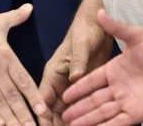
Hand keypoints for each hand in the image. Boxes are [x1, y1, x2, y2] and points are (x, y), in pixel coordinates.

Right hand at [41, 0, 111, 117]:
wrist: (100, 27)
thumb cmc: (86, 31)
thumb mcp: (81, 44)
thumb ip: (78, 61)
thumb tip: (75, 77)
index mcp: (54, 72)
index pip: (44, 97)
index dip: (42, 114)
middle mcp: (61, 83)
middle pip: (53, 110)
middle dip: (54, 124)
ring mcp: (73, 88)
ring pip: (66, 112)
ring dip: (67, 124)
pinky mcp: (86, 90)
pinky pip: (81, 108)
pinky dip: (82, 119)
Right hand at [61, 10, 142, 125]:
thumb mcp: (136, 36)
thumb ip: (116, 27)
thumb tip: (100, 12)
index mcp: (114, 71)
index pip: (91, 82)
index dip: (78, 89)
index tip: (65, 96)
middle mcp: (118, 88)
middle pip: (93, 100)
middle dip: (79, 109)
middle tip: (64, 116)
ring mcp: (127, 101)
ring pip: (102, 113)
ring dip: (87, 120)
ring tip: (71, 125)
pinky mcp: (138, 113)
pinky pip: (118, 122)